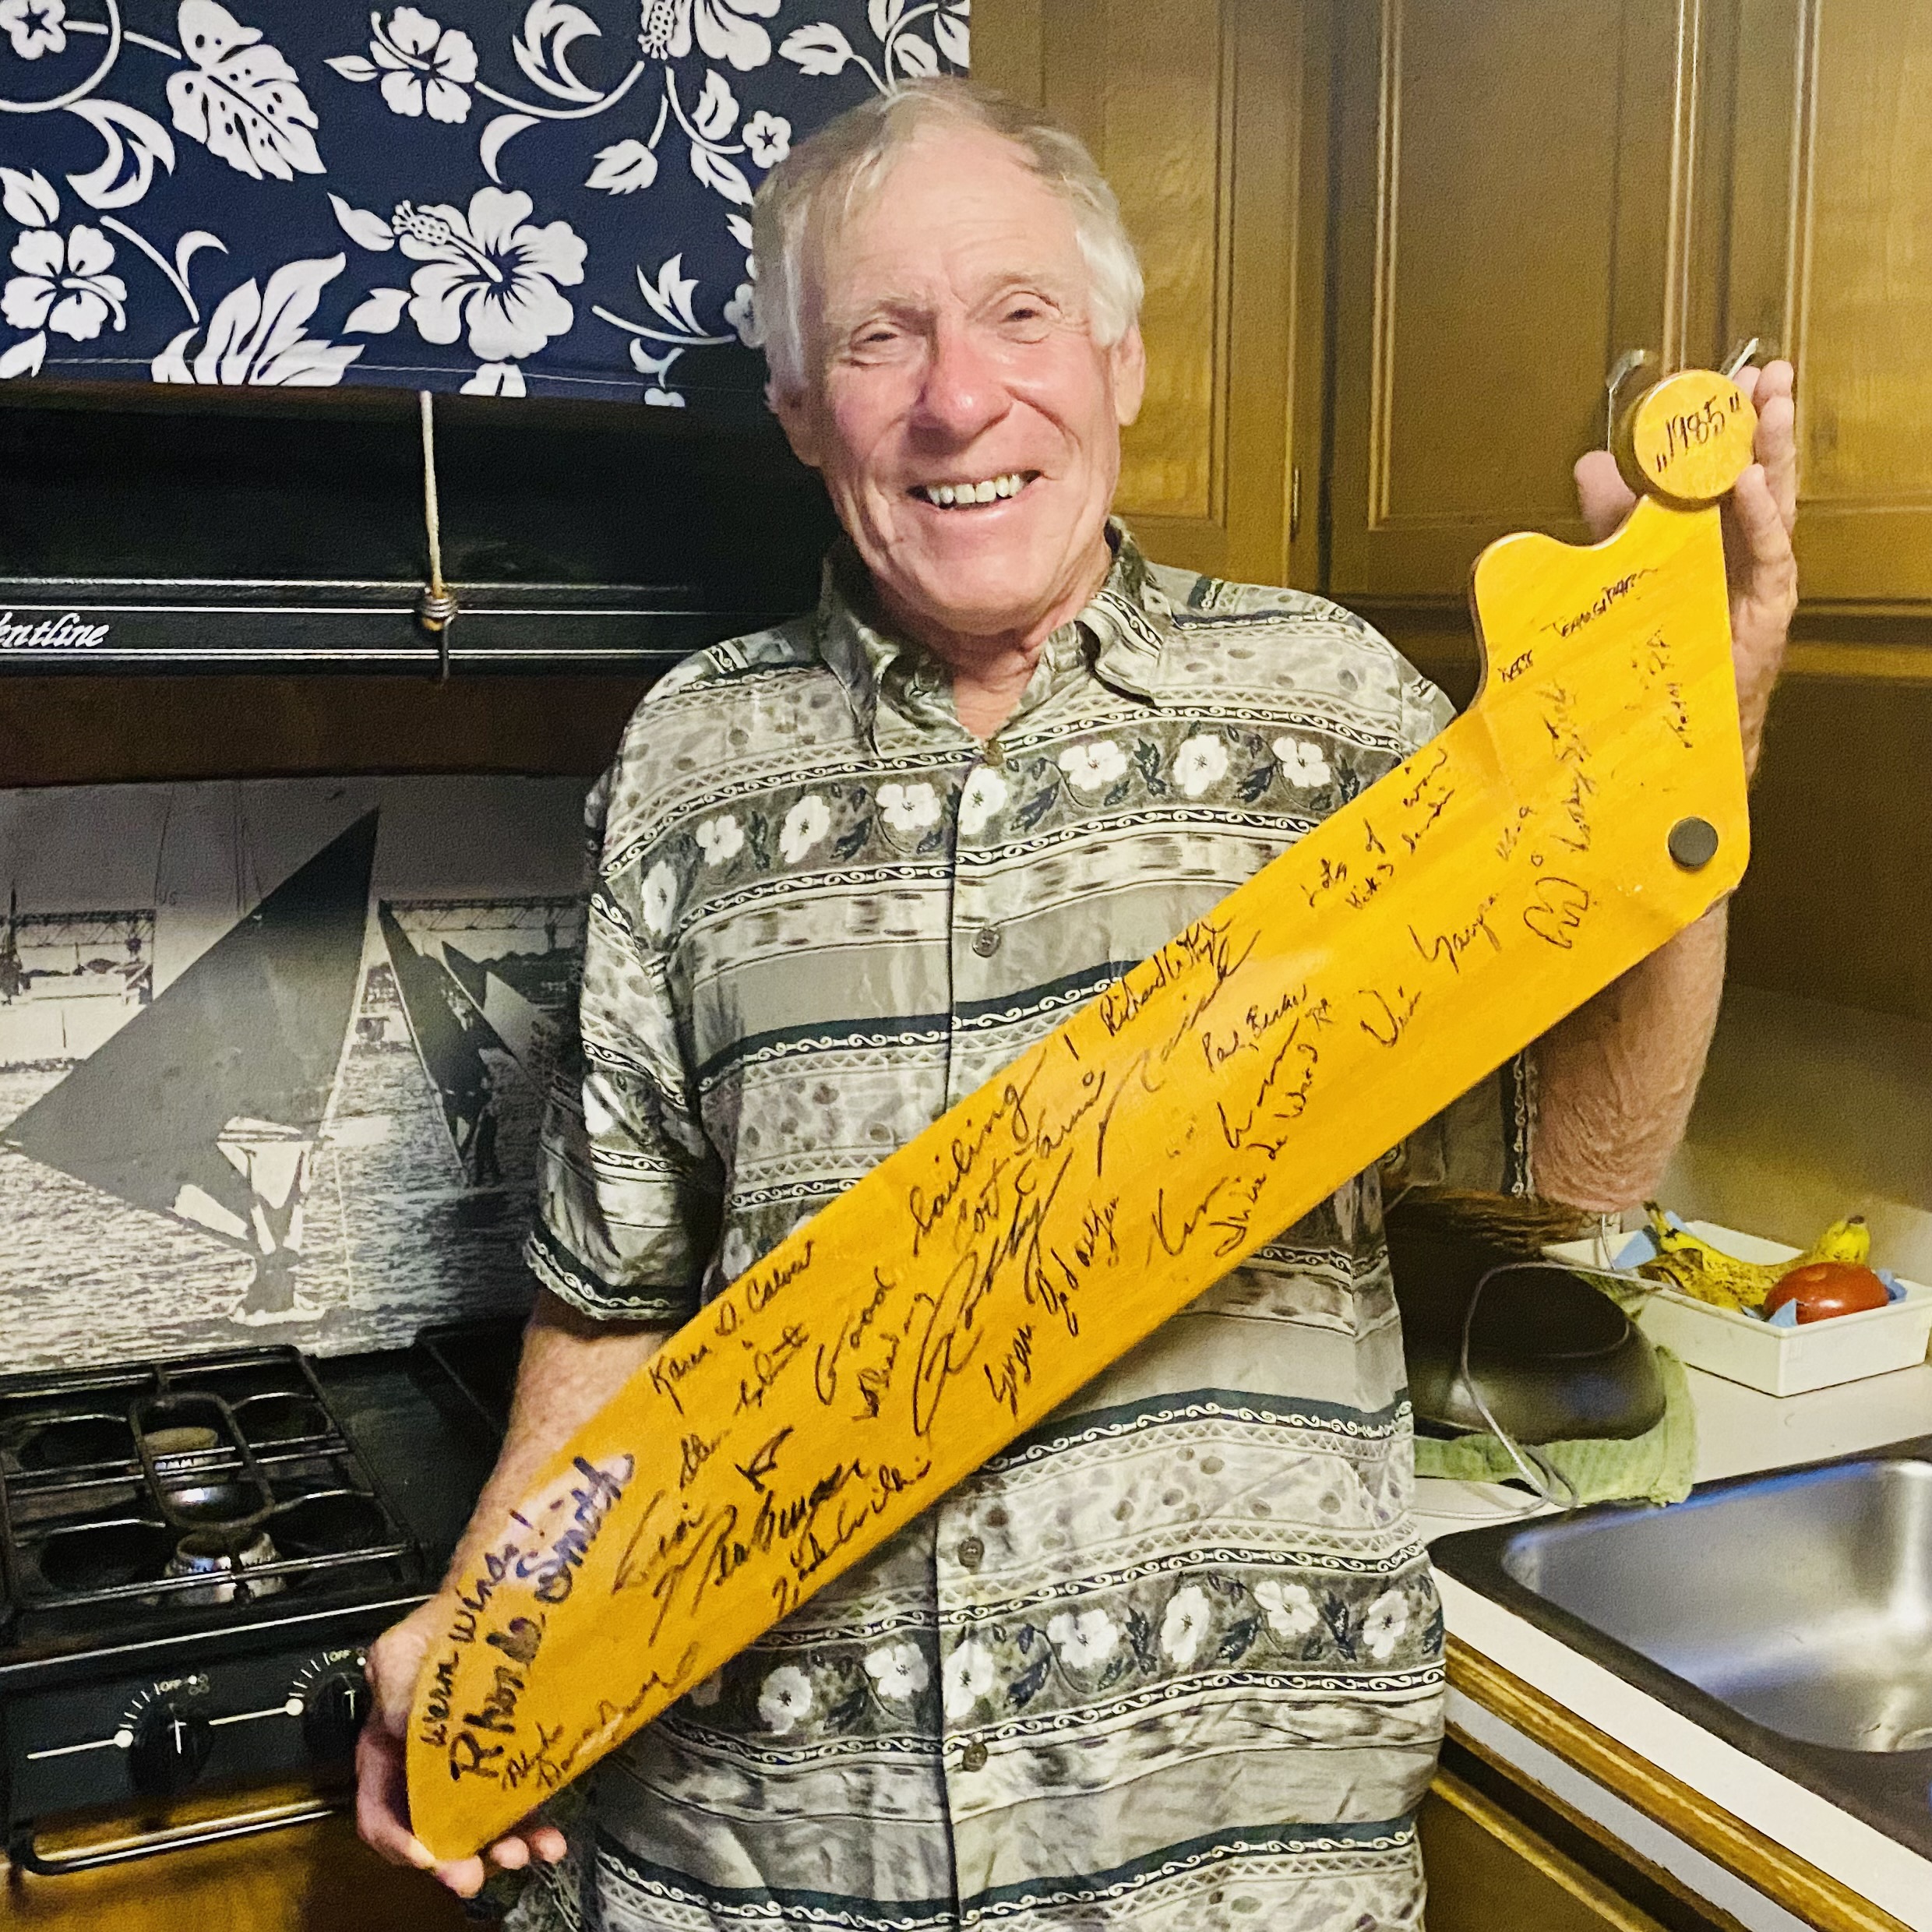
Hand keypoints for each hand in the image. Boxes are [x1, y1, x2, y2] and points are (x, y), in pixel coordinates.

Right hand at [355, 1597, 569, 1899]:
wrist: (499, 1600)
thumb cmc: (446, 1625)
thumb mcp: (397, 1659)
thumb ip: (391, 1702)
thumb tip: (394, 1730)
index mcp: (386, 1745)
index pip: (377, 1809)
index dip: (398, 1838)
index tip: (426, 1855)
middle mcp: (424, 1763)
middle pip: (432, 1827)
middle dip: (454, 1857)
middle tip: (473, 1873)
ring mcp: (468, 1765)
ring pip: (477, 1822)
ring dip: (499, 1847)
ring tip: (523, 1854)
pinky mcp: (508, 1760)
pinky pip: (515, 1802)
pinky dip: (532, 1825)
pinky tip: (550, 1836)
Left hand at [1574, 359, 1798, 772]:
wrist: (1677, 730)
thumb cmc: (1659, 652)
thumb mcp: (1624, 572)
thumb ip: (1612, 521)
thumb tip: (1591, 466)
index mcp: (1710, 535)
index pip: (1724, 467)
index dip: (1726, 424)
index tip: (1719, 380)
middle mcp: (1740, 550)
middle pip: (1759, 472)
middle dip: (1762, 421)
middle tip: (1762, 373)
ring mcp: (1758, 577)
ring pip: (1774, 502)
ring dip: (1772, 451)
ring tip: (1770, 404)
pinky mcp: (1765, 609)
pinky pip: (1769, 554)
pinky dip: (1760, 515)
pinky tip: (1751, 482)